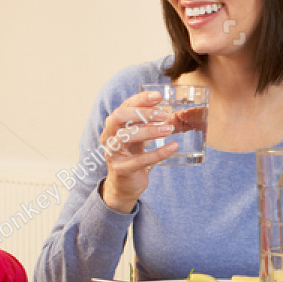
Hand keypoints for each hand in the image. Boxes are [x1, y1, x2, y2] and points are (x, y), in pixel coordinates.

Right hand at [100, 90, 179, 213]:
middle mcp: (109, 136)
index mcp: (114, 125)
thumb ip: (146, 123)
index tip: (159, 96)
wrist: (125, 185)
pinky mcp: (122, 169)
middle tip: (164, 114)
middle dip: (142, 113)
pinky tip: (173, 147)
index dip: (140, 99)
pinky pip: (140, 160)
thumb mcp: (138, 136)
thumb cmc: (133, 155)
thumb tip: (165, 107)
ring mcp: (113, 153)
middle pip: (119, 117)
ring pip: (125, 137)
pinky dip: (158, 153)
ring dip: (149, 131)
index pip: (124, 106)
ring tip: (169, 129)